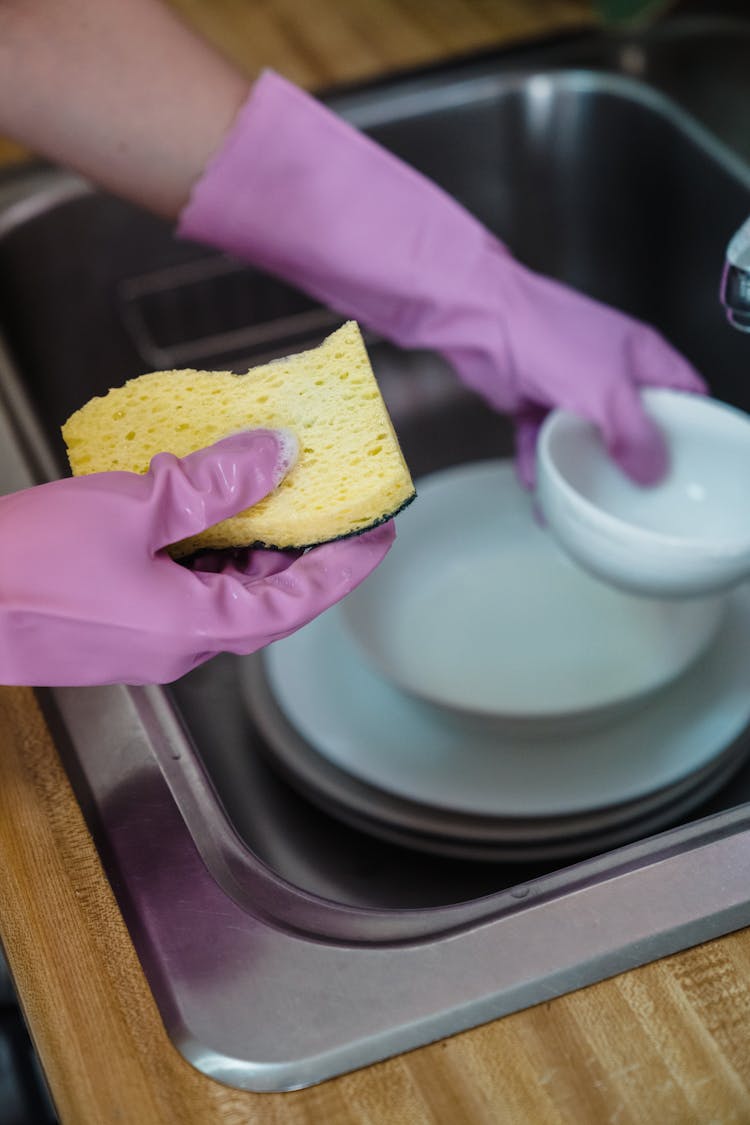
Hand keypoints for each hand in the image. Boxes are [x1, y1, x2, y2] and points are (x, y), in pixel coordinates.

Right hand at [0, 430, 393, 685]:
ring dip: (245, 548)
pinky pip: (179, 590)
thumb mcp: (133, 508)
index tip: (378, 533)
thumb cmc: (23, 569)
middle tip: (320, 501)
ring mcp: (143, 640)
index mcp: (195, 626)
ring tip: (257, 492)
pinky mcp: (114, 627)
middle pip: (263, 600)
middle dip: (296, 551)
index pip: (298, 601)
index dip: (345, 566)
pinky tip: (186, 509)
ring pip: (219, 594)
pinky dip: (199, 553)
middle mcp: (178, 644)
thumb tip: (275, 455)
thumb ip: (213, 483)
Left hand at [179, 70, 704, 486]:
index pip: (688, 395)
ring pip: (587, 437)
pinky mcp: (532, 396)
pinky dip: (540, 466)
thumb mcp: (604, 390)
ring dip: (583, 471)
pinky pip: (542, 441)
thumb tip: (651, 472)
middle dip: (637, 461)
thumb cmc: (539, 333)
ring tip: (587, 504)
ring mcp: (569, 382)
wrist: (472, 318)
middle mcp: (609, 366)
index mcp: (641, 355)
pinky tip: (539, 492)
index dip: (695, 431)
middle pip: (638, 422)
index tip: (692, 469)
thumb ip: (634, 434)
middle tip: (639, 498)